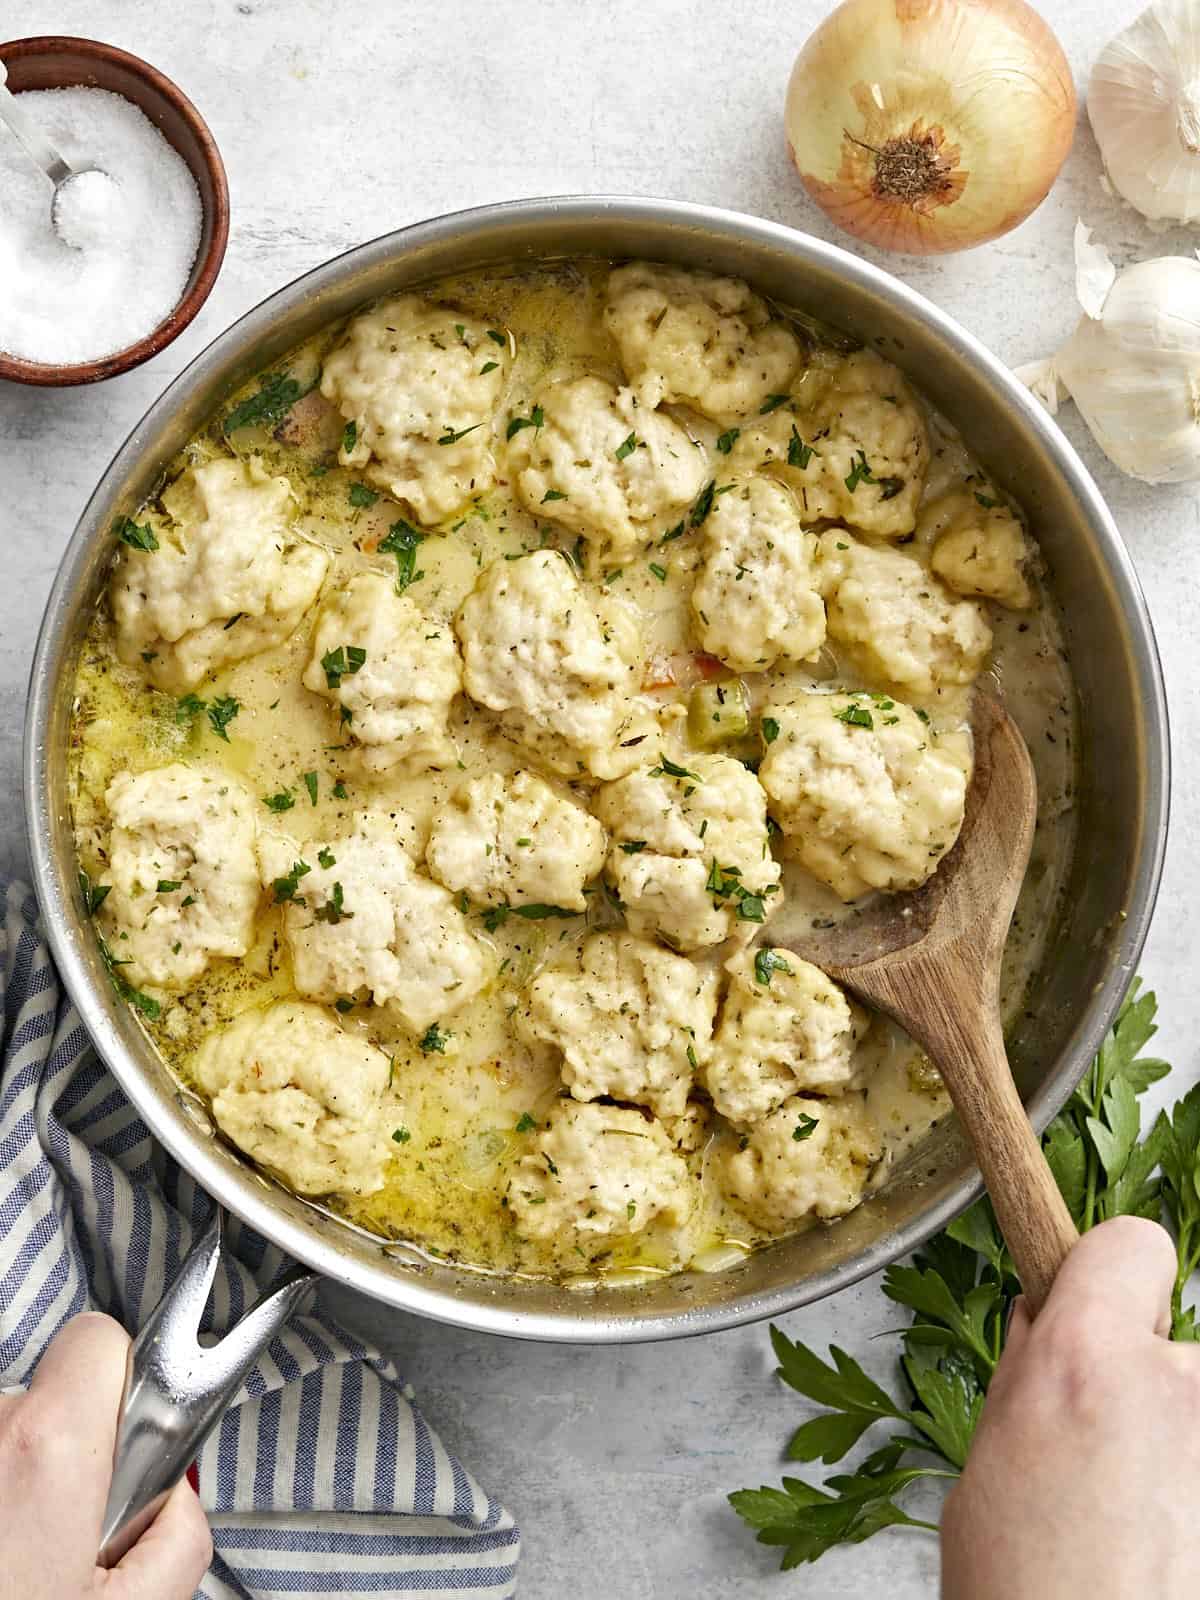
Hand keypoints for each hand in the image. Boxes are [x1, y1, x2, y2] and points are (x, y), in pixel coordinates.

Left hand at [0, 1312, 210, 1598]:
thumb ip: (181, 1533)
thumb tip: (177, 1498)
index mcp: (47, 1449)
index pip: (100, 1340)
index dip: (126, 1385)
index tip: (130, 1443)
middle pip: (49, 1397)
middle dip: (72, 1450)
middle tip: (72, 1534)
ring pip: (3, 1440)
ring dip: (16, 1483)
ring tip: (17, 1563)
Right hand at [941, 1216, 1198, 1598]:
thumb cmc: (1025, 1597)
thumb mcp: (991, 1461)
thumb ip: (1032, 1379)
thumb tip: (1050, 1330)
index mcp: (1085, 1362)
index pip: (1133, 1243)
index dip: (1111, 1274)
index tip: (1102, 1310)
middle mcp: (1176, 1387)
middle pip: (1177, 1338)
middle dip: (1148, 1379)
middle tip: (1114, 1459)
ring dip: (1181, 1445)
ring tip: (1147, 1523)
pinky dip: (1196, 1494)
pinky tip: (1171, 1545)